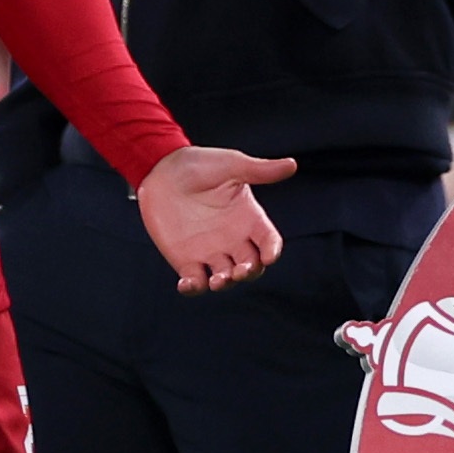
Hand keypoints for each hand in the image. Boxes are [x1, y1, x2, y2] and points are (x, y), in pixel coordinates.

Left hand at [137, 147, 296, 292]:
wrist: (161, 170)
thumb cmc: (200, 165)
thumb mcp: (232, 165)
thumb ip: (260, 170)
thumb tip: (292, 165)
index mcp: (249, 219)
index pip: (269, 241)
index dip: (272, 251)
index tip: (269, 256)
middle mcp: (234, 240)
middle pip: (251, 266)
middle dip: (249, 272)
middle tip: (240, 270)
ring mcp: (211, 252)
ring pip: (226, 279)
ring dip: (225, 283)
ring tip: (218, 280)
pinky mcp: (186, 260)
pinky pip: (195, 282)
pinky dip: (193, 288)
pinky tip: (187, 284)